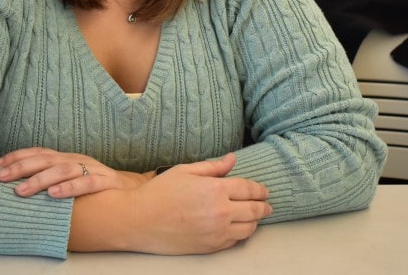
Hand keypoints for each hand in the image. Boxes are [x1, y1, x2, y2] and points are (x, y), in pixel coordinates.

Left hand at [0, 147, 146, 197]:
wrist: (131, 189)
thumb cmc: (94, 185)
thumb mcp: (70, 176)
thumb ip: (49, 176)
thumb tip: (17, 182)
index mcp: (65, 157)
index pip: (37, 152)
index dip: (16, 156)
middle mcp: (75, 159)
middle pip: (45, 159)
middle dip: (20, 168)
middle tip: (0, 178)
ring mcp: (91, 168)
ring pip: (62, 170)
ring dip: (40, 180)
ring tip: (22, 190)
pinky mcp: (105, 181)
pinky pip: (86, 183)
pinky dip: (70, 188)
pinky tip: (55, 195)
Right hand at [124, 153, 271, 253]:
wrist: (139, 221)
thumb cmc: (159, 192)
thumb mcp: (185, 171)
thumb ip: (213, 167)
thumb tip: (232, 159)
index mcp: (215, 189)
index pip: (249, 189)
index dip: (259, 189)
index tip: (264, 190)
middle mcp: (220, 212)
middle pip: (254, 209)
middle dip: (264, 206)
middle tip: (268, 205)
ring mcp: (217, 232)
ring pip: (248, 228)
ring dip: (256, 221)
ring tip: (256, 217)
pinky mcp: (210, 247)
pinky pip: (234, 241)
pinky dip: (241, 234)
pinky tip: (240, 228)